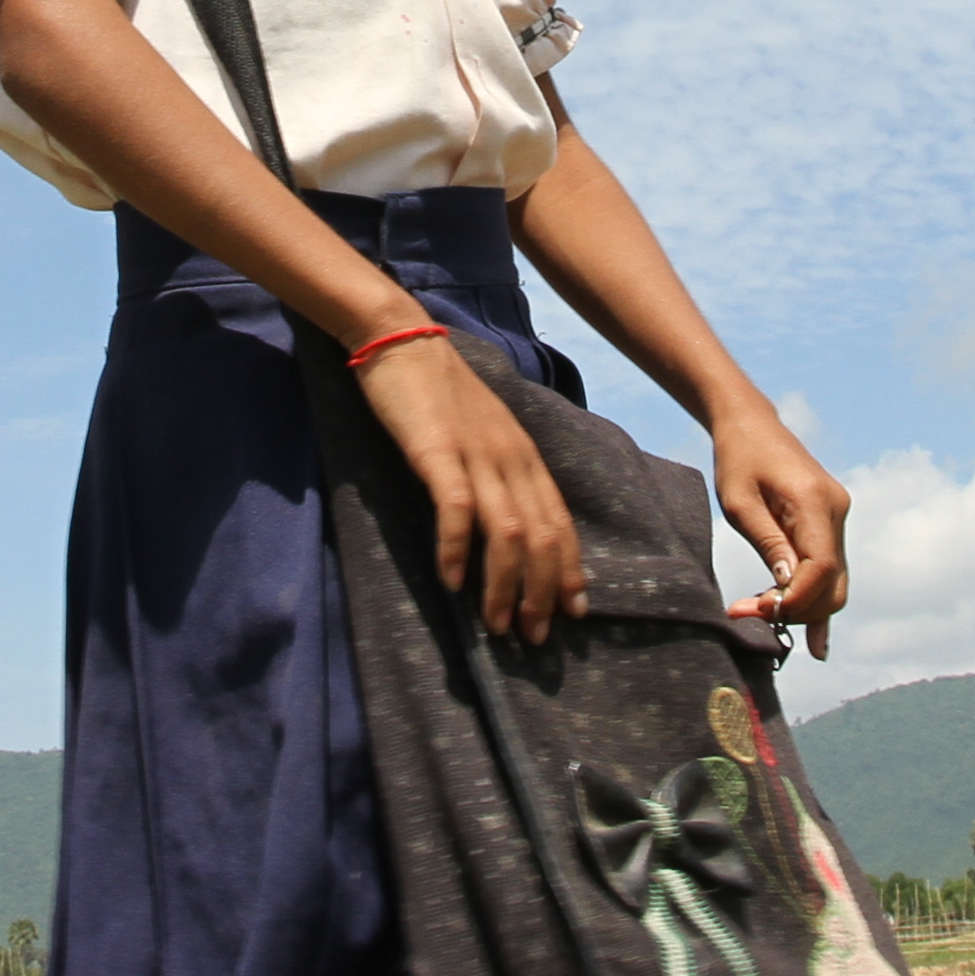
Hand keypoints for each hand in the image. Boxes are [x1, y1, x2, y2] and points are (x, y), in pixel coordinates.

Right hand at [353, 331, 585, 642]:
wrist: (402, 339)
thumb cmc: (439, 393)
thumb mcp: (483, 435)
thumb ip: (498, 475)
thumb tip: (506, 526)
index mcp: (526, 456)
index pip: (561, 522)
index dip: (569, 571)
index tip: (572, 611)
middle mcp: (512, 458)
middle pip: (543, 535)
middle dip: (542, 592)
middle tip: (534, 636)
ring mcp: (477, 454)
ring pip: (508, 531)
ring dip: (504, 584)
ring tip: (496, 625)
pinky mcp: (438, 451)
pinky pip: (457, 508)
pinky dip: (457, 549)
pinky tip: (451, 581)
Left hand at [712, 405, 851, 658]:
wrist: (751, 425)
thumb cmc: (738, 460)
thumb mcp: (739, 503)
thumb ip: (768, 543)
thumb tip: (787, 587)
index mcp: (815, 501)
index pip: (822, 567)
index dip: (796, 599)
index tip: (759, 611)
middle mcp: (837, 510)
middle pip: (833, 583)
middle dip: (797, 609)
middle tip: (749, 613)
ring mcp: (838, 517)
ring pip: (834, 582)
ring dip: (802, 606)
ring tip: (760, 613)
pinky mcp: (831, 523)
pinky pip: (831, 570)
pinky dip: (819, 600)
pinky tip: (817, 643)